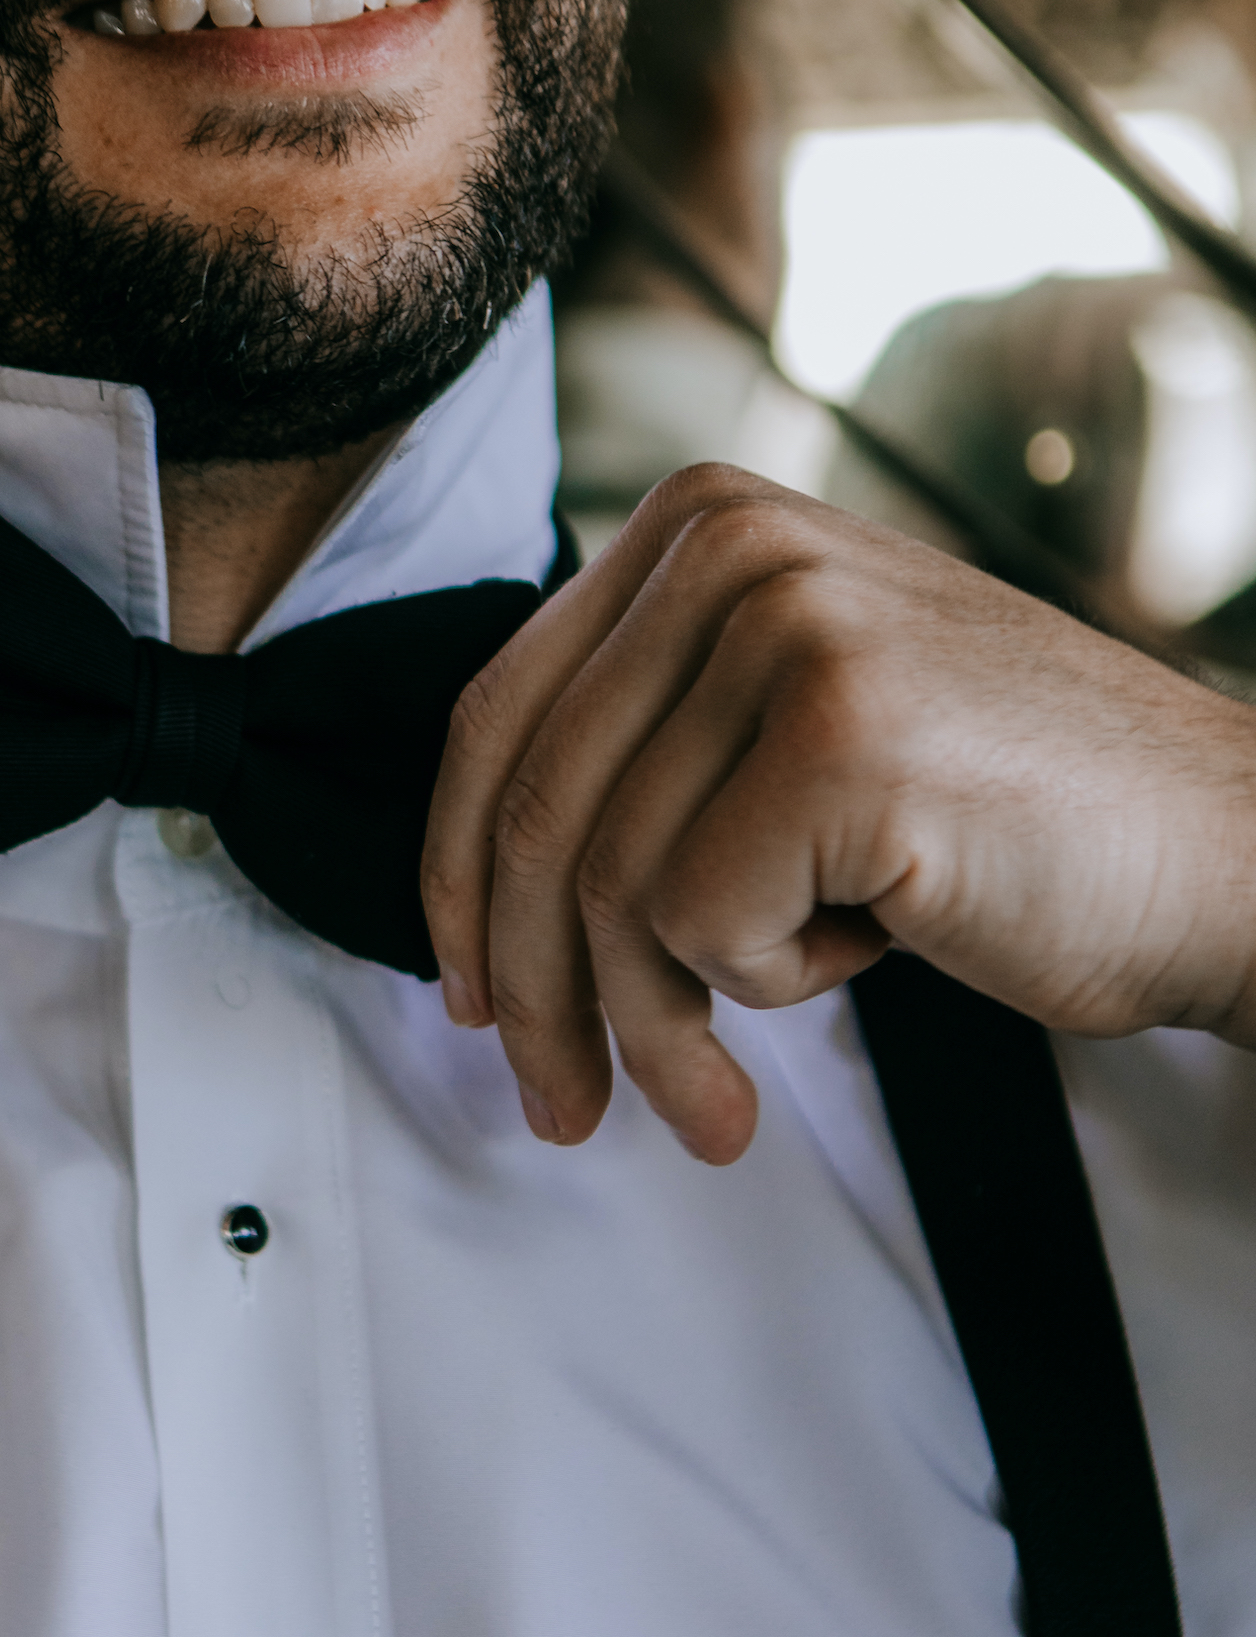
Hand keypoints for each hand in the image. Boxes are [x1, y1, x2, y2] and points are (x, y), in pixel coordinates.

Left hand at [422, 465, 1255, 1164]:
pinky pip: (698, 920)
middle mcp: (728, 544)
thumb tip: (477, 906)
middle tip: (559, 1114)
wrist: (1231, 851)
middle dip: (535, 993)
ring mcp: (785, 623)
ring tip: (721, 1101)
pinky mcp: (836, 730)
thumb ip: (654, 753)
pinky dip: (771, 985)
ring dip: (658, 1029)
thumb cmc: (1008, 820)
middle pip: (534, 808)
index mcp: (698, 522)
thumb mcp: (797, 728)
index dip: (457, 879)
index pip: (502, 716)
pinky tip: (877, 950)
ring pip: (605, 883)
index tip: (473, 1000)